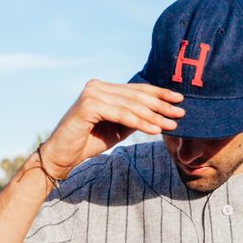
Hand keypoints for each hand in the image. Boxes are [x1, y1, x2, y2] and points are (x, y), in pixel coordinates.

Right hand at [40, 80, 184, 177]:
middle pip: (136, 95)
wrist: (62, 156)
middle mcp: (97, 87)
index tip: (179, 99)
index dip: (159, 93)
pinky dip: (139, 122)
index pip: (136, 89)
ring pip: (131, 104)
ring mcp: (92, 94)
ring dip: (154, 115)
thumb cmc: (88, 142)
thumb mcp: (117, 128)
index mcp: (103, 88)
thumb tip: (160, 114)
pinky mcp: (88, 106)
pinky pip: (121, 114)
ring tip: (171, 123)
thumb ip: (133, 117)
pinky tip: (154, 129)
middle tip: (181, 112)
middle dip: (161, 104)